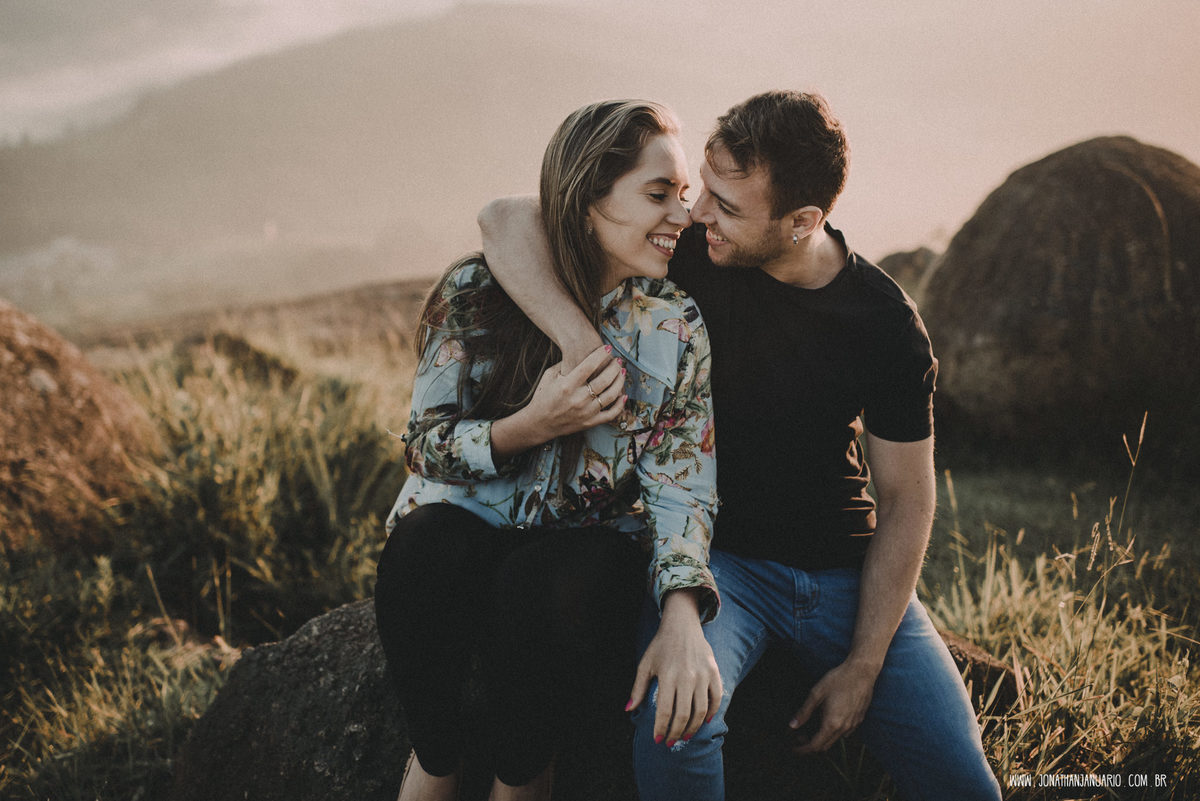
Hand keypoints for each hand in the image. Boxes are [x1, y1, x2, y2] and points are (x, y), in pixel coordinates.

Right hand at [524, 344, 625, 438]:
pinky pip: (611, 414)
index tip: (608, 347)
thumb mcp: (549, 376)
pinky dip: (620, 404)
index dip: (601, 355)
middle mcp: (578, 399)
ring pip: (611, 395)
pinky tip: (623, 394)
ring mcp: (585, 412)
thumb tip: (582, 353)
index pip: (589, 366)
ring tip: (622, 372)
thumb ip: (564, 364)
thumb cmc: (543, 396)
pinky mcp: (590, 422)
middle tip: (618, 360)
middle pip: (603, 380)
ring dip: (620, 382)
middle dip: (614, 367)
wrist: (539, 423)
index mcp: (566, 385)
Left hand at [627, 591, 720, 746]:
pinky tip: (704, 720)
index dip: (662, 728)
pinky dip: (712, 712)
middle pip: (683, 715)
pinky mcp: (714, 672)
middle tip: (671, 743)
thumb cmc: (661, 646)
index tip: (658, 740)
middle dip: (676, 733)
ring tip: (685, 736)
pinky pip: (716, 698)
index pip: (665, 710)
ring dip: (693, 727)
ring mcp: (702, 675)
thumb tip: (629, 709)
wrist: (682, 625)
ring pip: (701, 710)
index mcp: (667, 675)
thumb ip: (638, 688)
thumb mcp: (645, 664)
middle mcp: (686, 677)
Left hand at [788, 658, 877, 753]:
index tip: (794, 749)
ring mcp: (853, 725)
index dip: (803, 749)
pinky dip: (833, 732)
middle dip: (810, 744)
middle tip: (799, 735)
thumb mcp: (816, 693)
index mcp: (832, 724)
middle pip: (825, 746)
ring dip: (823, 738)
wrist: (862, 672)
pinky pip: (844, 733)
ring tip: (812, 727)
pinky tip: (828, 720)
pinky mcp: (859, 720)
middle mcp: (844, 728)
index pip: (815, 745)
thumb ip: (804, 712)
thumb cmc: (838, 680)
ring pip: (835, 740)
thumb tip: (792, 725)